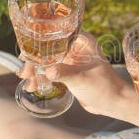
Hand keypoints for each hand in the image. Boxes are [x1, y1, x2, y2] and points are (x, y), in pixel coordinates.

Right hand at [20, 32, 138, 121]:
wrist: (113, 103)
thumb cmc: (104, 87)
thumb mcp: (82, 79)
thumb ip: (64, 73)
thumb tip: (47, 71)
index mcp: (81, 40)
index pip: (55, 35)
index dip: (39, 43)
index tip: (27, 54)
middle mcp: (75, 47)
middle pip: (47, 48)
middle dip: (35, 61)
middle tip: (25, 73)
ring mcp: (71, 59)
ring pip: (47, 61)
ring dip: (36, 71)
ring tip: (29, 83)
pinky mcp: (68, 71)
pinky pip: (50, 71)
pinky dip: (41, 77)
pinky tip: (33, 86)